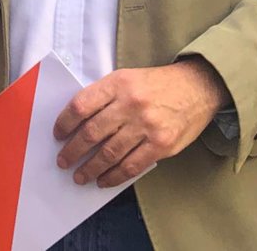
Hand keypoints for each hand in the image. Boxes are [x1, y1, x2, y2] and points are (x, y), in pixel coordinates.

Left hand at [54, 59, 230, 187]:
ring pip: (109, 153)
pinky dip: (114, 176)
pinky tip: (104, 180)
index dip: (64, 122)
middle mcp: (131, 103)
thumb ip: (106, 96)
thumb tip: (78, 122)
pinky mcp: (161, 144)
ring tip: (80, 176)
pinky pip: (131, 166)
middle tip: (64, 161)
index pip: (81, 105)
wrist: (198, 86)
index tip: (58, 134)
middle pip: (91, 133)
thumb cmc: (159, 84)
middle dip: (73, 151)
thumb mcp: (129, 77)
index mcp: (119, 83)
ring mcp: (147, 125)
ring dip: (90, 168)